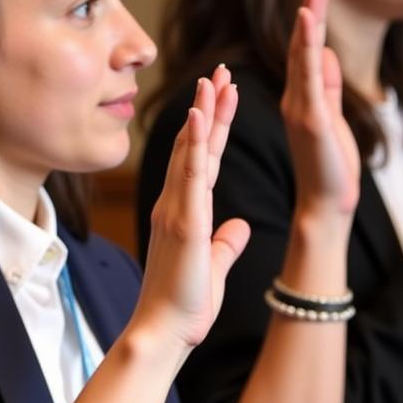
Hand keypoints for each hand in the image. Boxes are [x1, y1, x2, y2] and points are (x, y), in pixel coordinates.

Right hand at [136, 70, 249, 353]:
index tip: (223, 96)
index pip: (200, 160)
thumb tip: (239, 227)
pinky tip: (199, 117)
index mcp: (184, 213)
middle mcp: (175, 205)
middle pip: (194, 146)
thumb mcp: (212, 265)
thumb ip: (224, 242)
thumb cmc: (184, 304)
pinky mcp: (184, 224)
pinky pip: (190, 176)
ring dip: (202, 114)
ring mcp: (176, 212)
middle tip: (219, 71)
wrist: (163, 331)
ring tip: (213, 79)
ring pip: (190, 152)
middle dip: (208, 107)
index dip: (213, 127)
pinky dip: (193, 144)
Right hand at [281, 0, 359, 218]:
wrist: (326, 202)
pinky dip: (306, 46)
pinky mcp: (311, 118)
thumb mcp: (334, 119)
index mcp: (302, 98)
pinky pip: (307, 75)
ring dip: (311, 16)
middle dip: (314, 5)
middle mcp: (296, 98)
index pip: (308, 50)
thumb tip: (326, 55)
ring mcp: (300, 107)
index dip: (315, 16)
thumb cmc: (330, 166)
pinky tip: (309, 21)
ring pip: (303, 53)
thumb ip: (328, 87)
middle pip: (303, 44)